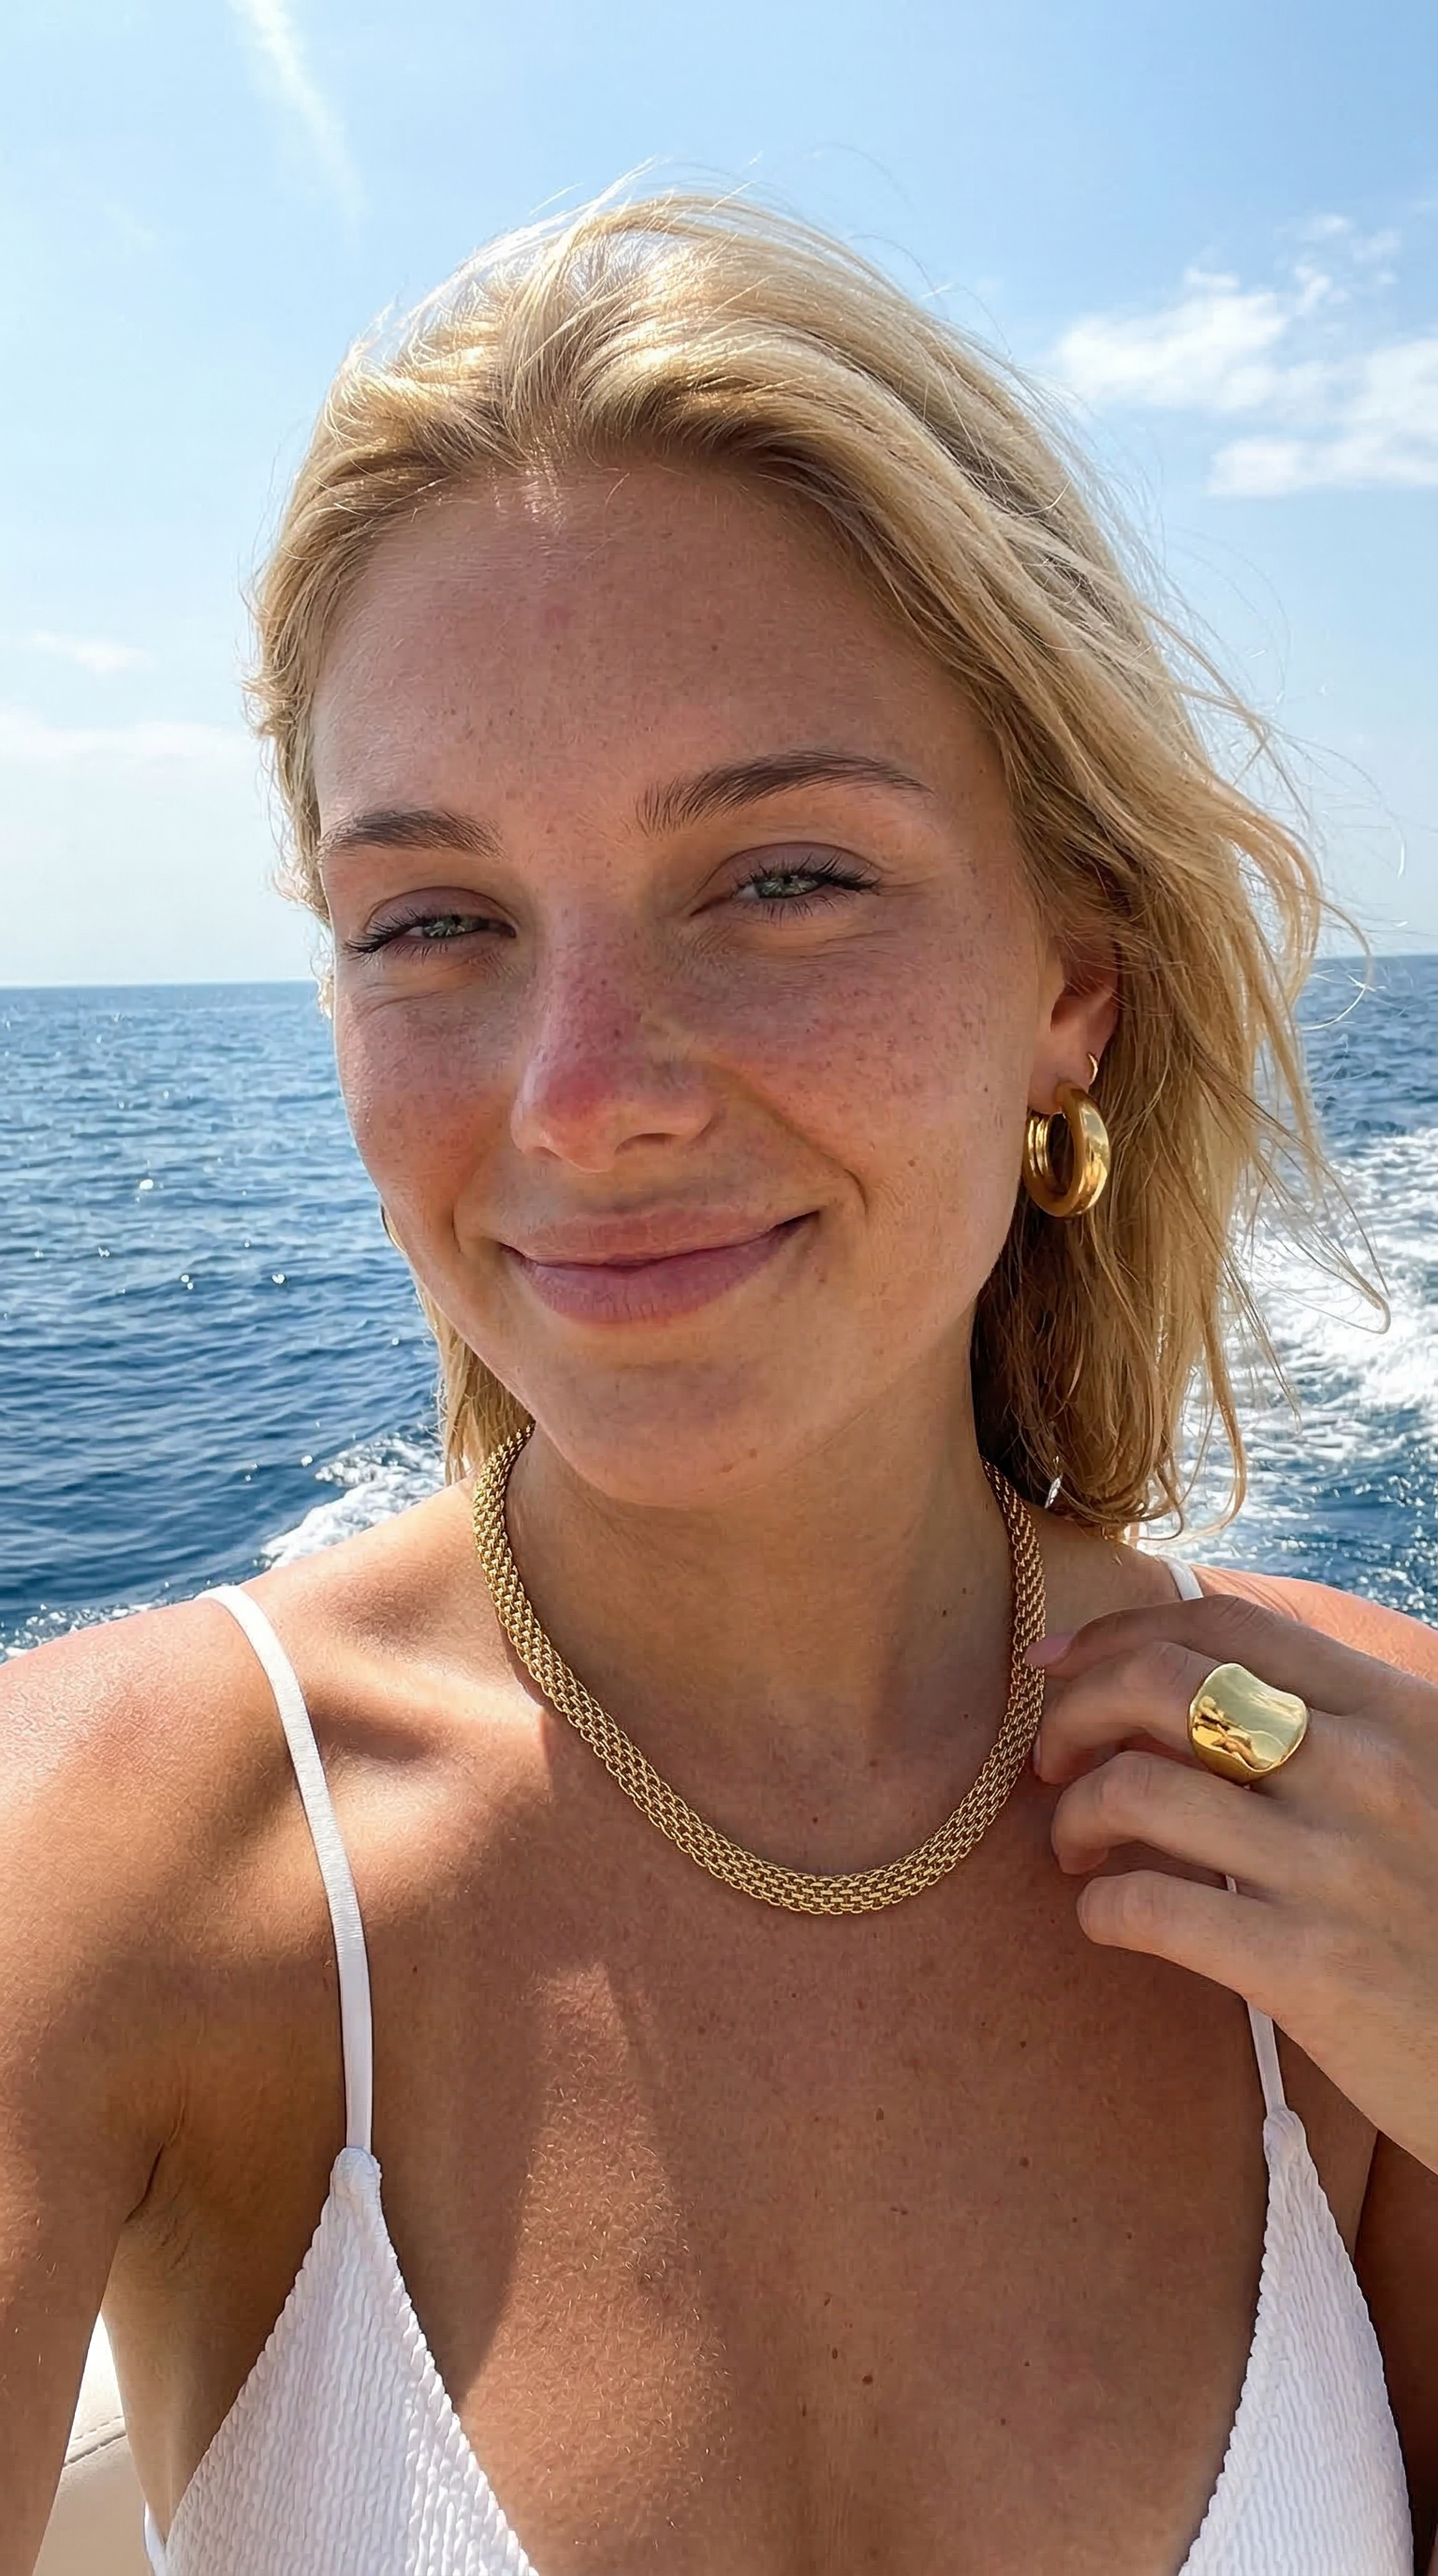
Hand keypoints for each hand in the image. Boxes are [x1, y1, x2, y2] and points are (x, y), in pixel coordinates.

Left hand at [1030, 1594, 1437, 2173]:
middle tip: (1052, 1758)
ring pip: (1135, 1788)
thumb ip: (1335, 1734)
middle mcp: (1366, 1771)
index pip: (1229, 1626)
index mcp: (1396, 1713)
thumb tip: (1194, 1700)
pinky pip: (1150, 1907)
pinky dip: (1100, 1907)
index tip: (1061, 1661)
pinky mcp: (1308, 1969)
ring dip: (1074, 1812)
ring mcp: (1336, 1867)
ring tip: (1075, 1846)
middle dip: (1074, 1709)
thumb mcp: (1427, 1784)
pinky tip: (1107, 1920)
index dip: (1122, 1632)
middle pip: (1161, 1684)